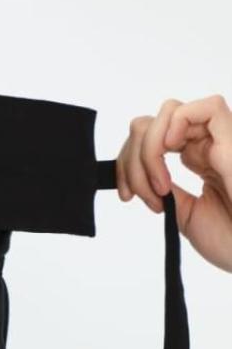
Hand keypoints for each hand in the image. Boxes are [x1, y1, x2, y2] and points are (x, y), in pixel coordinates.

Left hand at [116, 94, 231, 272]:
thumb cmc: (227, 240)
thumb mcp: (184, 213)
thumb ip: (166, 191)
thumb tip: (144, 176)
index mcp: (200, 159)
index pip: (152, 138)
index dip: (129, 161)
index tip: (126, 195)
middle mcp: (208, 145)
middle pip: (153, 123)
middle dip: (132, 158)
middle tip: (140, 195)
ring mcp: (221, 140)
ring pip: (171, 111)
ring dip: (150, 147)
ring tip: (160, 184)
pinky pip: (208, 107)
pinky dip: (177, 123)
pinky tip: (173, 150)